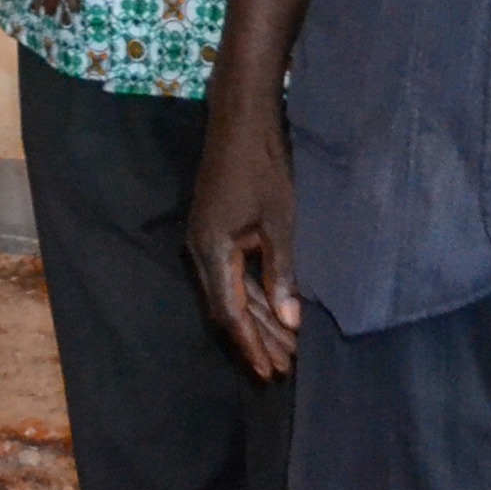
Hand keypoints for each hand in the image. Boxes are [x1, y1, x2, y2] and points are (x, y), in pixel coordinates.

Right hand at [186, 93, 300, 378]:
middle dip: (256, 339)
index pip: (230, 313)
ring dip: (256, 320)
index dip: (252, 345)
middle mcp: (201, 249)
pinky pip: (231, 274)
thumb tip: (289, 322)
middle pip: (227, 308)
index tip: (271, 372)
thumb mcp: (280, 221)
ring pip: (229, 292)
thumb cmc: (265, 165)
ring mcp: (205, 238)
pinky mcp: (215, 228)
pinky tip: (274, 309)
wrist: (242, 117)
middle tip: (284, 369)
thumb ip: (282, 272)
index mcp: (212, 250)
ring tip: (284, 349)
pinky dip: (253, 295)